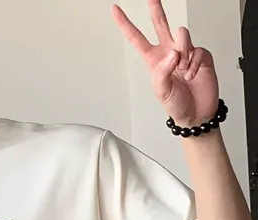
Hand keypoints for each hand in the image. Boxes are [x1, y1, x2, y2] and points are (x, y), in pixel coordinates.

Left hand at [113, 1, 218, 126]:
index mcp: (153, 60)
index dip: (125, 24)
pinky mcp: (200, 55)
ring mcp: (185, 52)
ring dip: (182, 50)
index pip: (136, 38)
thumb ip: (162, 71)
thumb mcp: (160, 92)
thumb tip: (173, 53)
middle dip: (156, 9)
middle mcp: (168, 52)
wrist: (196, 113)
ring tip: (182, 68)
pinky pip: (197, 50)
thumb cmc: (176, 105)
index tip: (115, 10)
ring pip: (181, 34)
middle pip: (160, 24)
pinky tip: (192, 75)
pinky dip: (194, 64)